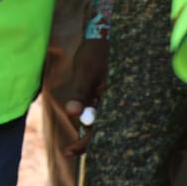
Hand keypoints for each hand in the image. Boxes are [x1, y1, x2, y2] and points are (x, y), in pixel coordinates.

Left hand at [53, 37, 108, 155]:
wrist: (106, 33)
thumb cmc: (96, 51)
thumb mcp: (86, 71)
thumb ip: (80, 92)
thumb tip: (73, 113)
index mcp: (116, 96)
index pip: (102, 127)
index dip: (86, 142)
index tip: (69, 151)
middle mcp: (118, 99)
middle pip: (104, 127)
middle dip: (87, 140)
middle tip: (68, 151)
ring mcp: (113, 96)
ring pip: (101, 120)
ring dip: (88, 127)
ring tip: (73, 139)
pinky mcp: (108, 92)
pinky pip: (99, 109)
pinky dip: (89, 115)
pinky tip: (81, 116)